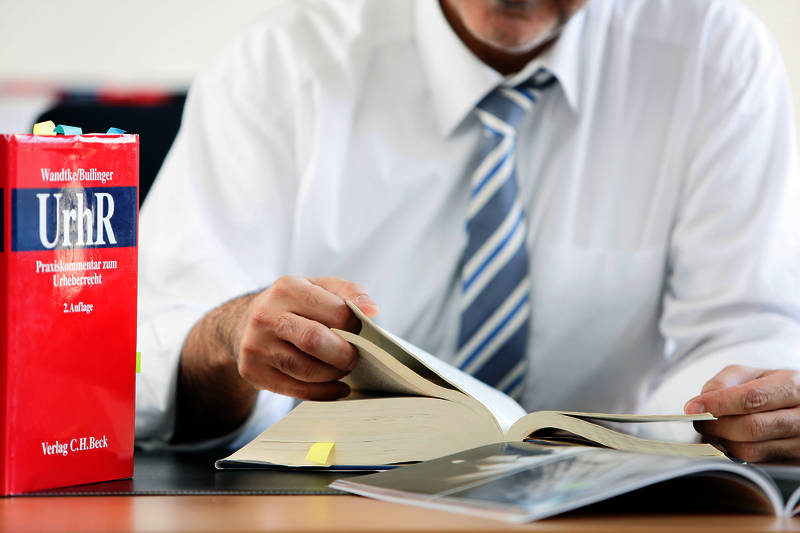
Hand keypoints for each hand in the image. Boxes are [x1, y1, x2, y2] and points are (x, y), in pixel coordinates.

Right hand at [234, 275, 378, 400]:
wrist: (246, 323)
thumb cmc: (294, 305)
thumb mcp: (318, 288)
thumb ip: (349, 293)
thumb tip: (371, 310)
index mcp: (287, 288)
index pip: (334, 311)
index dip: (356, 327)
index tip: (363, 334)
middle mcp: (266, 315)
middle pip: (315, 341)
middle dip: (344, 354)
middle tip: (355, 357)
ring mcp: (256, 345)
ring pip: (306, 370)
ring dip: (334, 374)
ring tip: (342, 369)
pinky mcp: (253, 372)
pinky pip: (296, 390)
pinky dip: (324, 393)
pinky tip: (337, 388)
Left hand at [685, 365, 799, 461]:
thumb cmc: (773, 388)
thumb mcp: (752, 374)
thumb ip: (724, 382)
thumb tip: (702, 401)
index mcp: (791, 386)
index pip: (752, 398)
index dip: (718, 404)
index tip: (692, 408)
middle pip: (750, 427)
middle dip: (716, 426)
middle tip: (698, 421)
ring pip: (750, 450)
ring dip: (722, 442)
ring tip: (713, 430)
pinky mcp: (793, 460)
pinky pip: (755, 462)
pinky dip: (734, 452)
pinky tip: (729, 440)